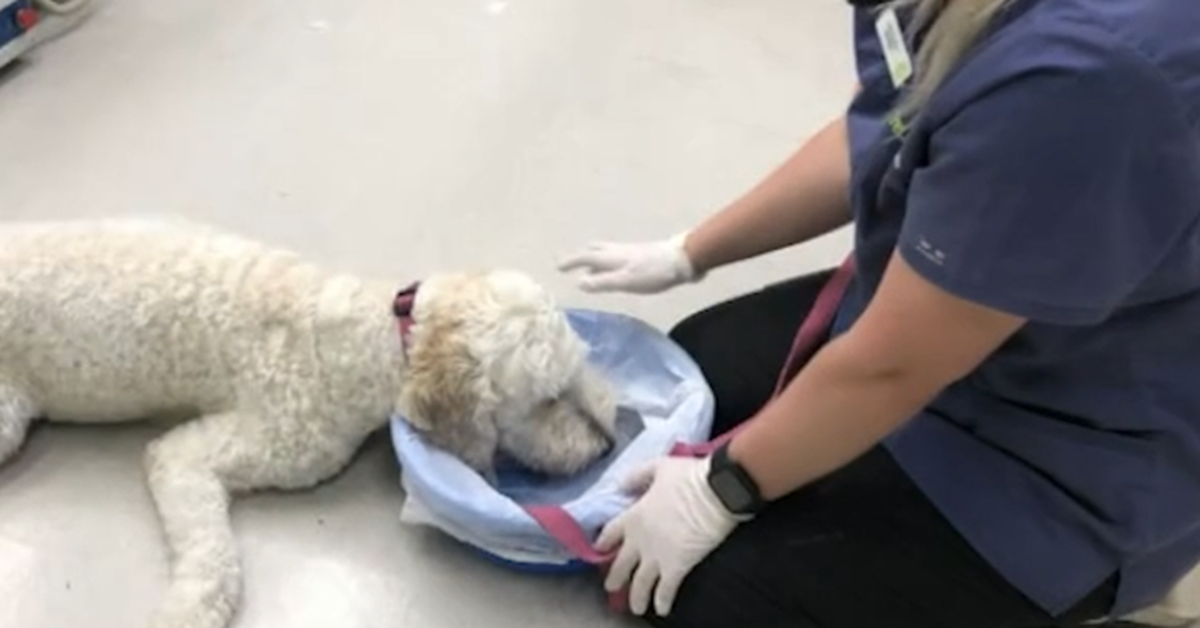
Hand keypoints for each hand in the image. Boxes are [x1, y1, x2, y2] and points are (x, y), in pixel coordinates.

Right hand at [556, 233, 698, 293]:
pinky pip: (615, 256)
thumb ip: (603, 282)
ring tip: (588, 271)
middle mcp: (618, 251)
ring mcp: (630, 252)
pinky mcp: (641, 255)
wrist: (683, 260)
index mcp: (612, 257)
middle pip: (594, 250)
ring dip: (593, 259)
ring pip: (605, 252)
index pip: (585, 258)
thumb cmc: (653, 273)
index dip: (570, 262)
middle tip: (570, 264)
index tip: (558, 267)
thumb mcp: (625, 282)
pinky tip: (615, 272)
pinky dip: (606, 262)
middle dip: (580, 256)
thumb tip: (579, 283)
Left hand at [596, 456, 741, 616]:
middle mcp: (639, 539)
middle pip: (620, 564)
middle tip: (611, 587)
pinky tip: (661, 610)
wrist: (716, 492)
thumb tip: (620, 485)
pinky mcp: (677, 567)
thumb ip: (637, 476)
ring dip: (635, 597)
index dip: (603, 543)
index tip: (600, 550)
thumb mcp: (658, 467)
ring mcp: (656, 556)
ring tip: (635, 607)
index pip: (610, 533)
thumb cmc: (689, 477)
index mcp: (633, 515)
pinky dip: (661, 602)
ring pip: (639, 583)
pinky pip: (665, 591)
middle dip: (614, 578)